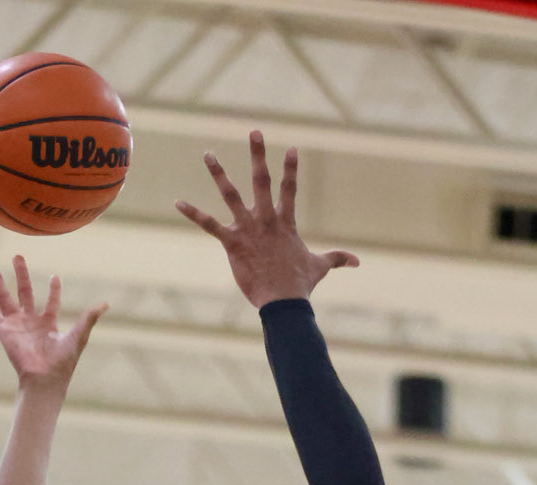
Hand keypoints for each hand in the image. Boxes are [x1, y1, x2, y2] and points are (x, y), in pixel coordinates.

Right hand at [0, 257, 107, 388]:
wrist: (45, 379)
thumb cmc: (63, 362)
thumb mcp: (78, 336)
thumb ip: (89, 318)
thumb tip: (106, 304)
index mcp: (48, 324)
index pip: (51, 302)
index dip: (54, 291)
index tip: (55, 277)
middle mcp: (31, 322)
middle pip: (24, 291)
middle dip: (21, 273)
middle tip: (18, 255)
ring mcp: (16, 326)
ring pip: (4, 296)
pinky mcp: (4, 332)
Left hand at [176, 130, 357, 308]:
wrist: (283, 302)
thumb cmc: (300, 285)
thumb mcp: (320, 267)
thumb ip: (338, 258)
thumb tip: (358, 262)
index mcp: (285, 221)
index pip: (290, 188)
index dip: (291, 168)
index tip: (291, 148)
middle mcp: (266, 218)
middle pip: (261, 179)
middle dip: (258, 154)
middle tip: (254, 131)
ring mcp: (248, 228)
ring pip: (231, 194)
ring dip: (219, 173)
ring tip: (207, 153)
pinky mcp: (232, 243)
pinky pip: (209, 225)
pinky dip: (193, 213)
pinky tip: (178, 202)